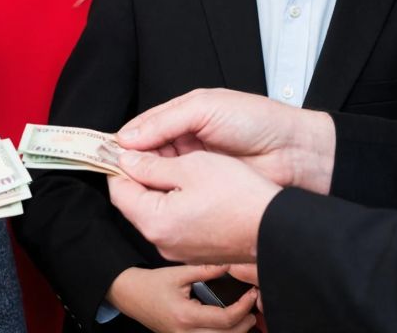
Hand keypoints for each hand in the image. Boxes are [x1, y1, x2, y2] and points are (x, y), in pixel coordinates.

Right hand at [107, 265, 257, 332]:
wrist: (130, 296)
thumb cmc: (152, 284)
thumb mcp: (178, 273)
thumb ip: (205, 270)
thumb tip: (229, 265)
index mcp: (185, 316)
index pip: (225, 319)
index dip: (243, 307)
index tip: (252, 294)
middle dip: (245, 323)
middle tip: (253, 307)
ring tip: (246, 317)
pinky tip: (229, 326)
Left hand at [108, 150, 279, 264]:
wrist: (276, 227)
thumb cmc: (239, 196)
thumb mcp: (192, 166)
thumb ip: (152, 165)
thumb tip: (128, 160)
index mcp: (155, 221)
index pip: (120, 189)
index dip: (121, 164)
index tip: (127, 147)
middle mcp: (162, 242)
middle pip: (136, 202)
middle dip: (141, 175)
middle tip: (154, 150)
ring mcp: (179, 250)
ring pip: (157, 212)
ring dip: (161, 187)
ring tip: (178, 164)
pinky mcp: (196, 250)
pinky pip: (175, 223)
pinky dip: (177, 202)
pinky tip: (195, 185)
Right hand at [116, 88, 335, 193]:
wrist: (294, 152)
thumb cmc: (255, 120)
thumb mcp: (205, 108)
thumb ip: (165, 120)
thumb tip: (127, 137)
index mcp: (184, 115)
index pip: (144, 128)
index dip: (124, 139)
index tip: (104, 150)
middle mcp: (186, 141)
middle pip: (146, 152)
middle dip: (130, 160)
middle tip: (112, 169)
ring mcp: (195, 167)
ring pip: (158, 174)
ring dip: (144, 177)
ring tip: (128, 182)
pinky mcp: (205, 190)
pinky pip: (177, 192)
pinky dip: (162, 193)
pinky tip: (151, 196)